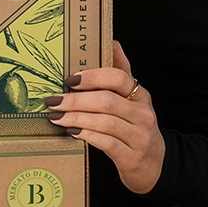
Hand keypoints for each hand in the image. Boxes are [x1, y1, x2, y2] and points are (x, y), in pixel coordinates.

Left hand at [47, 42, 163, 193]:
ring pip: (104, 122)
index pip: (119, 78)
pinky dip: (86, 135)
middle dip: (75, 100)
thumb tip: (112, 42)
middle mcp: (143, 114)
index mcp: (141, 96)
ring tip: (56, 116)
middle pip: (107, 101)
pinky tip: (71, 131)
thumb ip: (122, 73)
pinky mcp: (131, 156)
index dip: (93, 76)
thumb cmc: (135, 127)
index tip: (69, 80)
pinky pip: (106, 143)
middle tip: (53, 100)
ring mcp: (139, 136)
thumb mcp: (133, 100)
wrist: (154, 164)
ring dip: (76, 118)